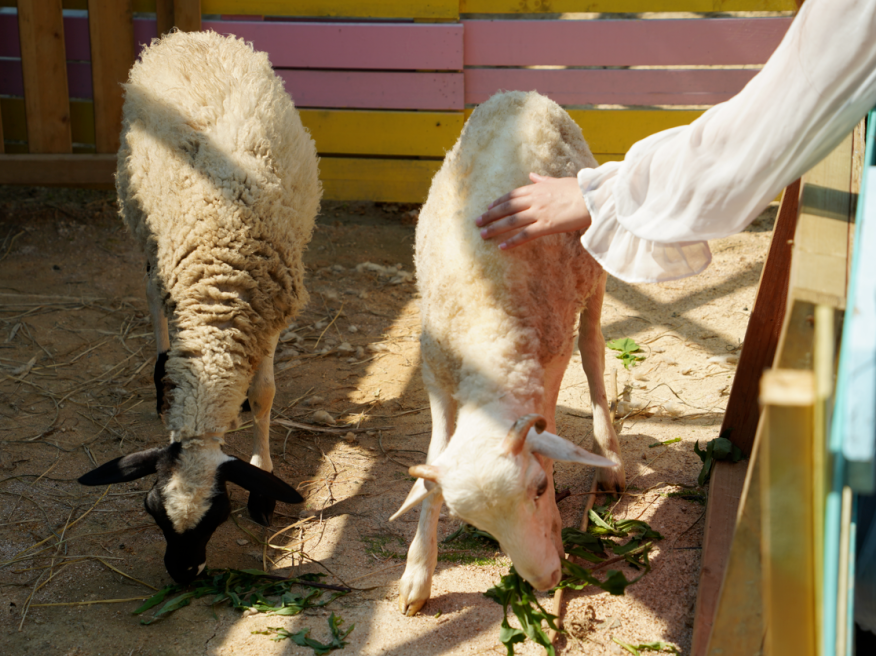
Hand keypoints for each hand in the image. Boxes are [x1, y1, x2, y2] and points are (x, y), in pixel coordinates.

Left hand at [476, 173, 590, 248]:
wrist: (594, 198)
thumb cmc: (581, 189)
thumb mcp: (559, 181)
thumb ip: (543, 180)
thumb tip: (532, 175)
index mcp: (538, 189)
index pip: (512, 195)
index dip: (498, 201)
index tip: (488, 207)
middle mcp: (535, 200)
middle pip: (507, 208)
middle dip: (490, 215)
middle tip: (477, 222)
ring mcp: (539, 213)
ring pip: (511, 221)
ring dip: (495, 228)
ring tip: (482, 234)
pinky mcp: (546, 226)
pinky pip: (525, 235)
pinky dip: (512, 241)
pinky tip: (501, 247)